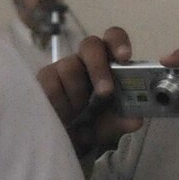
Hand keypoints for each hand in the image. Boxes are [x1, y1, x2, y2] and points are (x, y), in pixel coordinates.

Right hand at [39, 27, 143, 155]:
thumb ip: (122, 121)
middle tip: (106, 93)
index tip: (125, 57)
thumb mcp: (109, 127)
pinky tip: (62, 115)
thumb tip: (135, 120)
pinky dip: (60, 103)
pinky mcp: (43, 78)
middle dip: (99, 68)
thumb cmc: (90, 125)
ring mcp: (62, 67)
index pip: (113, 39)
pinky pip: (50, 84)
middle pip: (90, 45)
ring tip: (77, 114)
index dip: (119, 43)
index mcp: (108, 64)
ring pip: (70, 67)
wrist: (63, 140)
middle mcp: (85, 60)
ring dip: (77, 94)